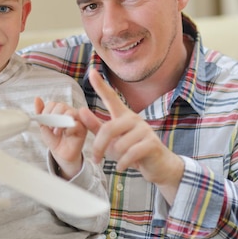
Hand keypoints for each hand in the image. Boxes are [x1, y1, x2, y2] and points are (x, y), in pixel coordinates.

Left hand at [35, 97, 86, 178]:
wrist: (61, 154)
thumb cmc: (54, 139)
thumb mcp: (44, 125)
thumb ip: (40, 112)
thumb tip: (37, 98)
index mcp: (61, 110)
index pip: (53, 104)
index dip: (46, 112)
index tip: (45, 122)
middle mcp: (70, 112)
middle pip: (61, 106)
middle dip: (53, 118)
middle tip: (51, 129)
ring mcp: (78, 119)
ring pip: (70, 112)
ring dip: (60, 124)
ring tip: (57, 133)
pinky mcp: (83, 128)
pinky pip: (76, 124)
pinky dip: (68, 130)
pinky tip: (66, 135)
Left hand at [78, 69, 183, 203]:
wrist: (156, 166)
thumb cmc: (130, 151)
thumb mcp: (110, 140)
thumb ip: (96, 127)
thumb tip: (81, 111)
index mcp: (122, 115)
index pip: (111, 97)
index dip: (100, 85)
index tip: (91, 71)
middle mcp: (133, 118)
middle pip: (109, 128)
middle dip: (99, 146)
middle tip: (95, 158)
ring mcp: (144, 130)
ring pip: (120, 143)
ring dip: (115, 156)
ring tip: (118, 160)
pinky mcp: (152, 143)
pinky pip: (131, 153)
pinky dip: (123, 163)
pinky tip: (122, 167)